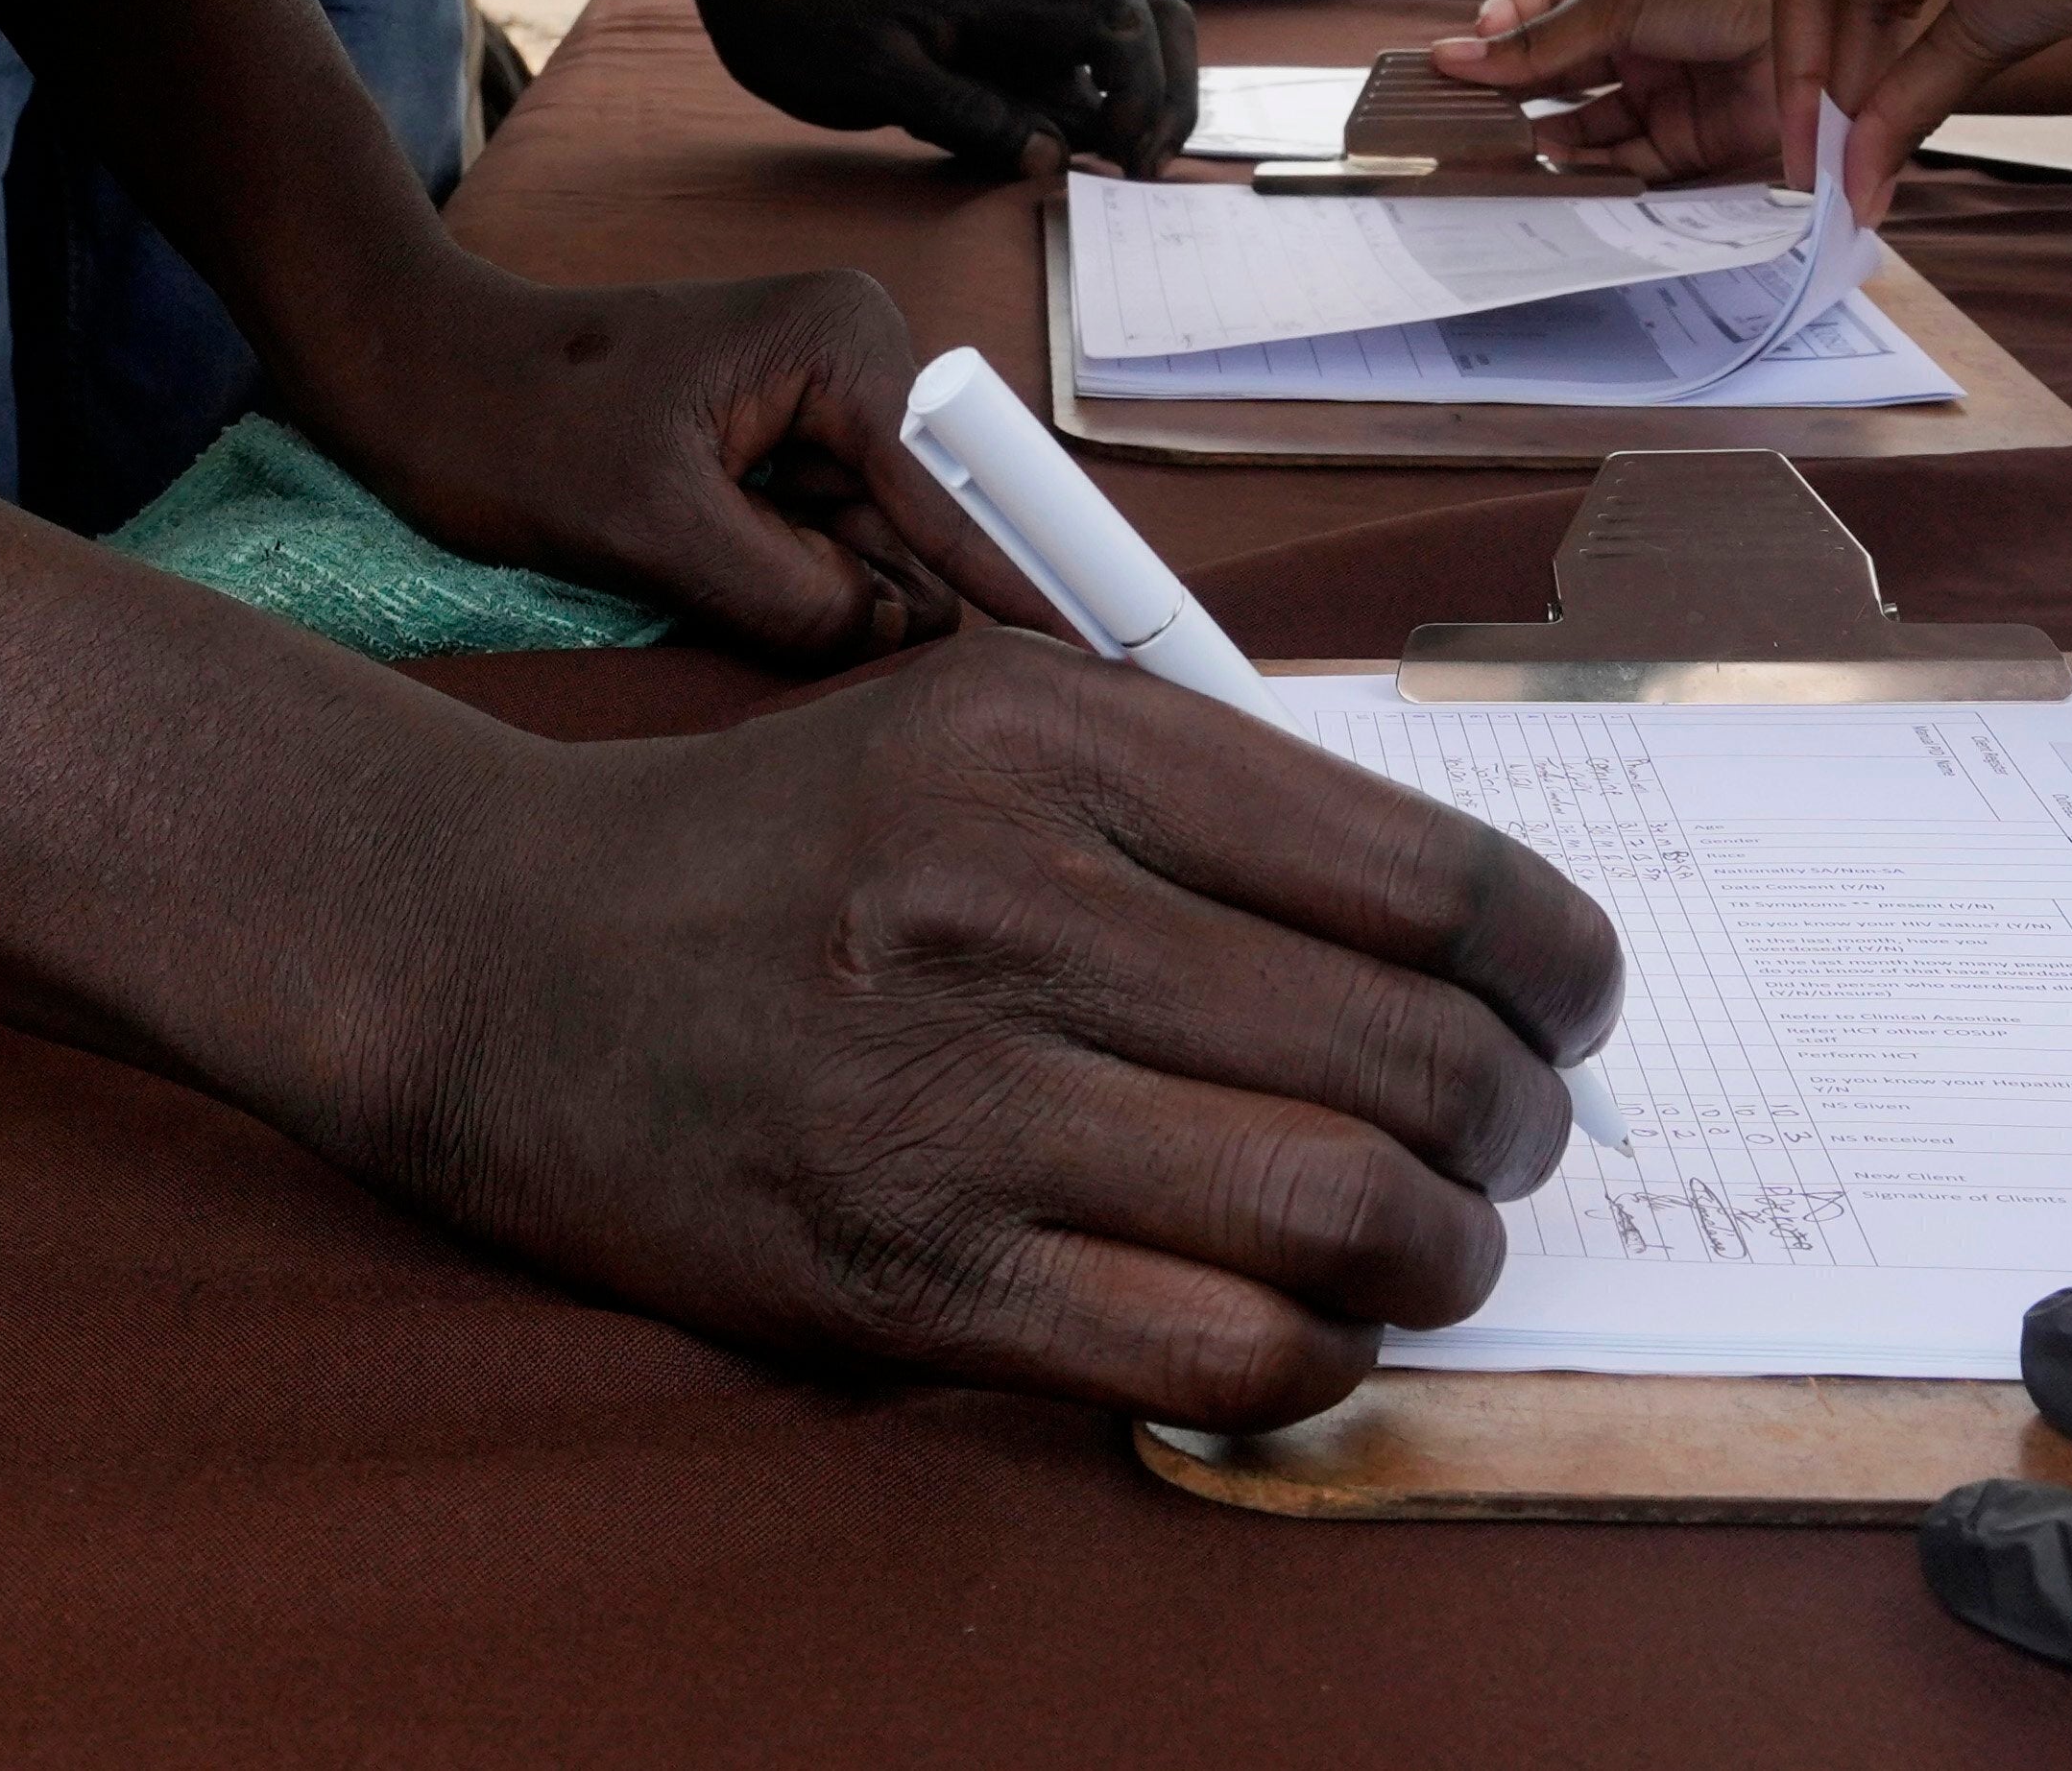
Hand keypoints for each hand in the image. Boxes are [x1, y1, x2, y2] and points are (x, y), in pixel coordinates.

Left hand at [271, 249, 1037, 666]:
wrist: (418, 383)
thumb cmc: (515, 427)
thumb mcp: (651, 526)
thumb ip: (786, 595)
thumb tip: (896, 637)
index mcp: (846, 344)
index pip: (964, 491)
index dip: (1029, 584)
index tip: (1113, 659)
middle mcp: (862, 362)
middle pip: (939, 527)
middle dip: (906, 607)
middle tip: (870, 675)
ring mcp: (828, 411)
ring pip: (888, 554)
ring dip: (847, 613)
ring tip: (741, 612)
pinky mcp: (791, 456)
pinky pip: (837, 553)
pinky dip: (811, 602)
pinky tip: (747, 607)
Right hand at [371, 633, 1625, 1425]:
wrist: (505, 955)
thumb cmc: (787, 839)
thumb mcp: (990, 713)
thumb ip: (1214, 800)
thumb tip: (1470, 938)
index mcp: (1060, 737)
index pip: (1428, 872)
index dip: (1555, 963)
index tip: (1566, 1005)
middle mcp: (1015, 901)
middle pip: (1413, 1054)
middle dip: (1515, 1125)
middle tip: (1504, 1141)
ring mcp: (958, 1099)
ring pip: (1341, 1217)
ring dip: (1440, 1256)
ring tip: (1426, 1244)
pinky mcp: (909, 1274)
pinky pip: (1214, 1353)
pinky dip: (1314, 1357)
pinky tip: (1301, 1322)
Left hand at [691, 0, 1200, 176]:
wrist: (782, 12)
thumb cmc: (820, 32)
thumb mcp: (880, 77)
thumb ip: (970, 113)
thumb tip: (1054, 157)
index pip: (1120, 13)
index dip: (1143, 78)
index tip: (1120, 146)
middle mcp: (1038, 14)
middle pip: (1153, 25)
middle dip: (1171, 92)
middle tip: (1140, 166)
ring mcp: (1035, 45)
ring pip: (1130, 65)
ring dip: (1143, 116)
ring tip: (1120, 176)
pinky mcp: (1021, 78)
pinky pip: (1085, 102)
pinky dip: (1104, 136)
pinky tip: (1082, 174)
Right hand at [1424, 0, 1784, 180]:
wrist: (1822, 30)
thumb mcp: (1619, 3)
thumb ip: (1544, 40)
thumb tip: (1462, 55)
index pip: (1551, 6)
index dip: (1509, 27)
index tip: (1465, 49)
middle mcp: (1644, 42)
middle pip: (1565, 71)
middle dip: (1516, 89)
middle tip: (1460, 111)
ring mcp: (1666, 94)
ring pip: (1589, 122)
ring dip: (1546, 134)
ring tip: (1498, 144)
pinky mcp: (1690, 146)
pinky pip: (1627, 164)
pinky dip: (1590, 169)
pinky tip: (1552, 167)